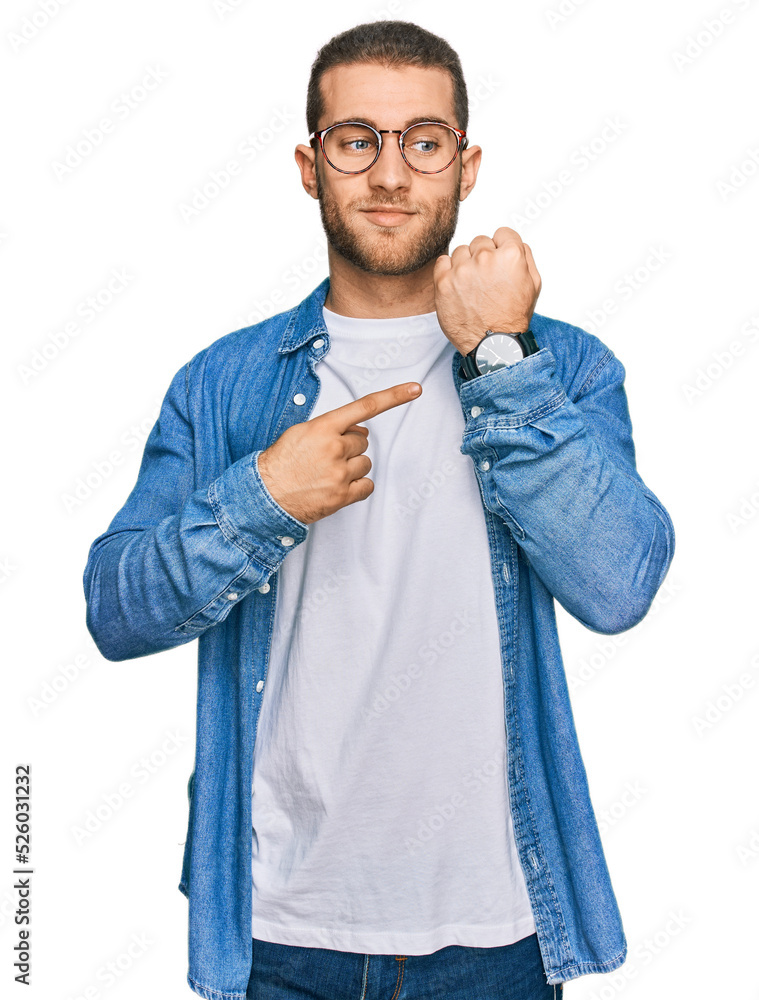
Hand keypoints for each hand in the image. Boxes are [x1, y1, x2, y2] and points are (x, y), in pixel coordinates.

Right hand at [257, 382, 422, 524]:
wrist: (265, 495)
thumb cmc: (280, 463)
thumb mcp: (300, 433)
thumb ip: (330, 427)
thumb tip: (357, 430)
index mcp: (323, 428)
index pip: (365, 407)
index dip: (393, 397)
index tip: (414, 389)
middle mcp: (334, 448)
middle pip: (363, 442)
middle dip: (350, 448)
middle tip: (327, 457)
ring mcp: (340, 473)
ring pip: (366, 463)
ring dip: (352, 467)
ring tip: (328, 473)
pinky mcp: (343, 495)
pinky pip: (367, 485)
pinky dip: (357, 486)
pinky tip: (338, 487)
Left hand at [432, 226, 541, 355]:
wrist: (493, 344)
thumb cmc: (512, 316)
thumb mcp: (533, 284)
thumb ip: (525, 256)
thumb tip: (513, 241)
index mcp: (511, 256)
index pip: (503, 234)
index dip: (502, 248)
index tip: (499, 262)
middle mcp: (486, 258)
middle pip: (481, 241)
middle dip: (483, 257)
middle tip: (486, 279)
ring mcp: (462, 270)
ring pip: (461, 251)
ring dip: (465, 264)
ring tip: (472, 286)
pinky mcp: (444, 281)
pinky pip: (442, 261)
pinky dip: (448, 271)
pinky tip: (458, 285)